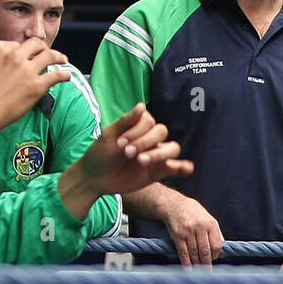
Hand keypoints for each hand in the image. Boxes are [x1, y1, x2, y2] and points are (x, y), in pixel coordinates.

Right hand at [0, 37, 70, 136]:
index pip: (17, 44)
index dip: (22, 52)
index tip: (26, 58)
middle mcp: (15, 56)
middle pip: (36, 44)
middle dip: (42, 48)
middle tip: (47, 53)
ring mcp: (27, 70)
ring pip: (50, 55)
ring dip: (59, 56)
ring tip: (63, 59)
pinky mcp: (37, 86)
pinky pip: (56, 75)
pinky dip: (64, 75)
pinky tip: (67, 76)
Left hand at [59, 103, 192, 220]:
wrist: (96, 178)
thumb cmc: (100, 153)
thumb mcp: (108, 136)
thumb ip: (125, 121)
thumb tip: (142, 105)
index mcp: (138, 126)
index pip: (149, 121)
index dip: (136, 131)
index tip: (119, 144)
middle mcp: (150, 139)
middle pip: (161, 132)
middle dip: (144, 142)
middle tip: (127, 153)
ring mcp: (156, 155)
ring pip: (172, 148)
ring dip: (159, 154)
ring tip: (141, 162)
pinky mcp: (159, 171)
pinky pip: (176, 168)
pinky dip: (184, 167)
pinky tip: (186, 167)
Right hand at [162, 190, 223, 267]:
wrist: (174, 205)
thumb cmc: (194, 213)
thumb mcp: (208, 219)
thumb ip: (216, 235)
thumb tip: (222, 253)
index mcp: (210, 224)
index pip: (217, 244)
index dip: (216, 255)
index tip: (214, 260)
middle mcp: (200, 227)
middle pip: (206, 250)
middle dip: (207, 263)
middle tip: (208, 271)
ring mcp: (188, 231)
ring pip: (194, 253)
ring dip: (197, 264)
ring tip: (199, 271)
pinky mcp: (177, 235)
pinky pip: (183, 252)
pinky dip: (186, 262)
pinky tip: (189, 268)